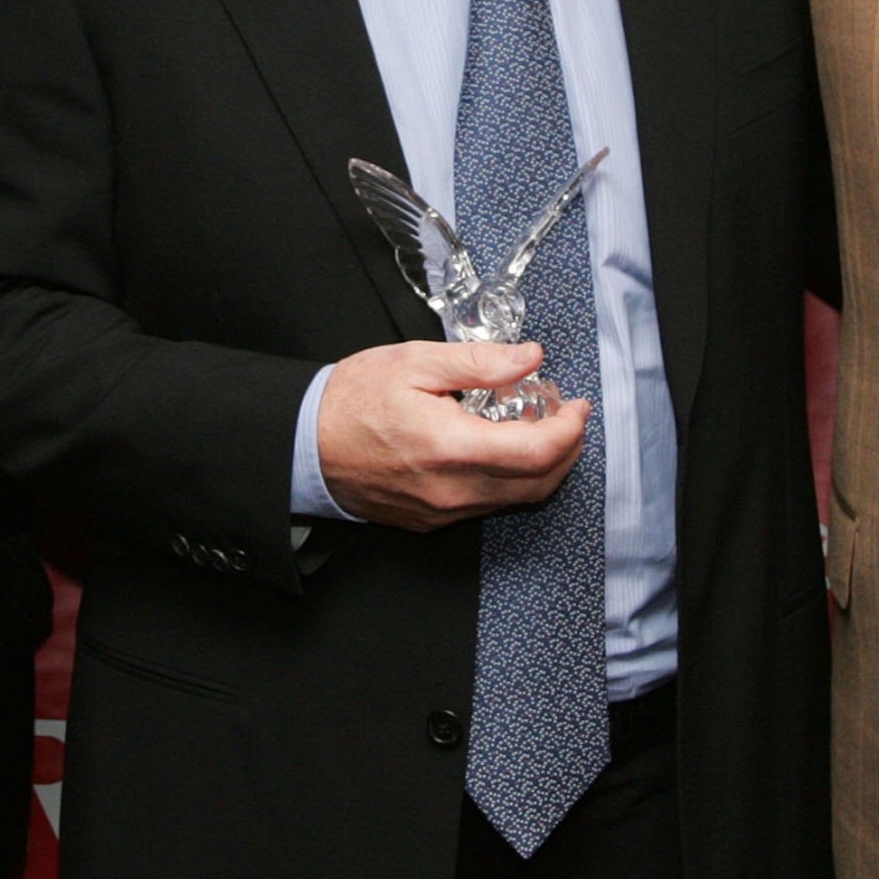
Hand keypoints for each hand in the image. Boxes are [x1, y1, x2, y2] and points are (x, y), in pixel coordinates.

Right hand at [317, 341, 588, 532]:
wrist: (303, 444)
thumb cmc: (351, 400)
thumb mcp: (415, 362)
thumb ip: (480, 362)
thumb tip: (530, 358)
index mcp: (450, 448)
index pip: (538, 453)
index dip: (570, 430)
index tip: (575, 406)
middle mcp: (451, 491)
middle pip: (538, 483)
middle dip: (565, 449)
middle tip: (563, 414)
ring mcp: (442, 511)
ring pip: (516, 498)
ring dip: (540, 465)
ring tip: (534, 425)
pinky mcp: (432, 520)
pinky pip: (487, 504)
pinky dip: (509, 478)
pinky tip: (499, 447)